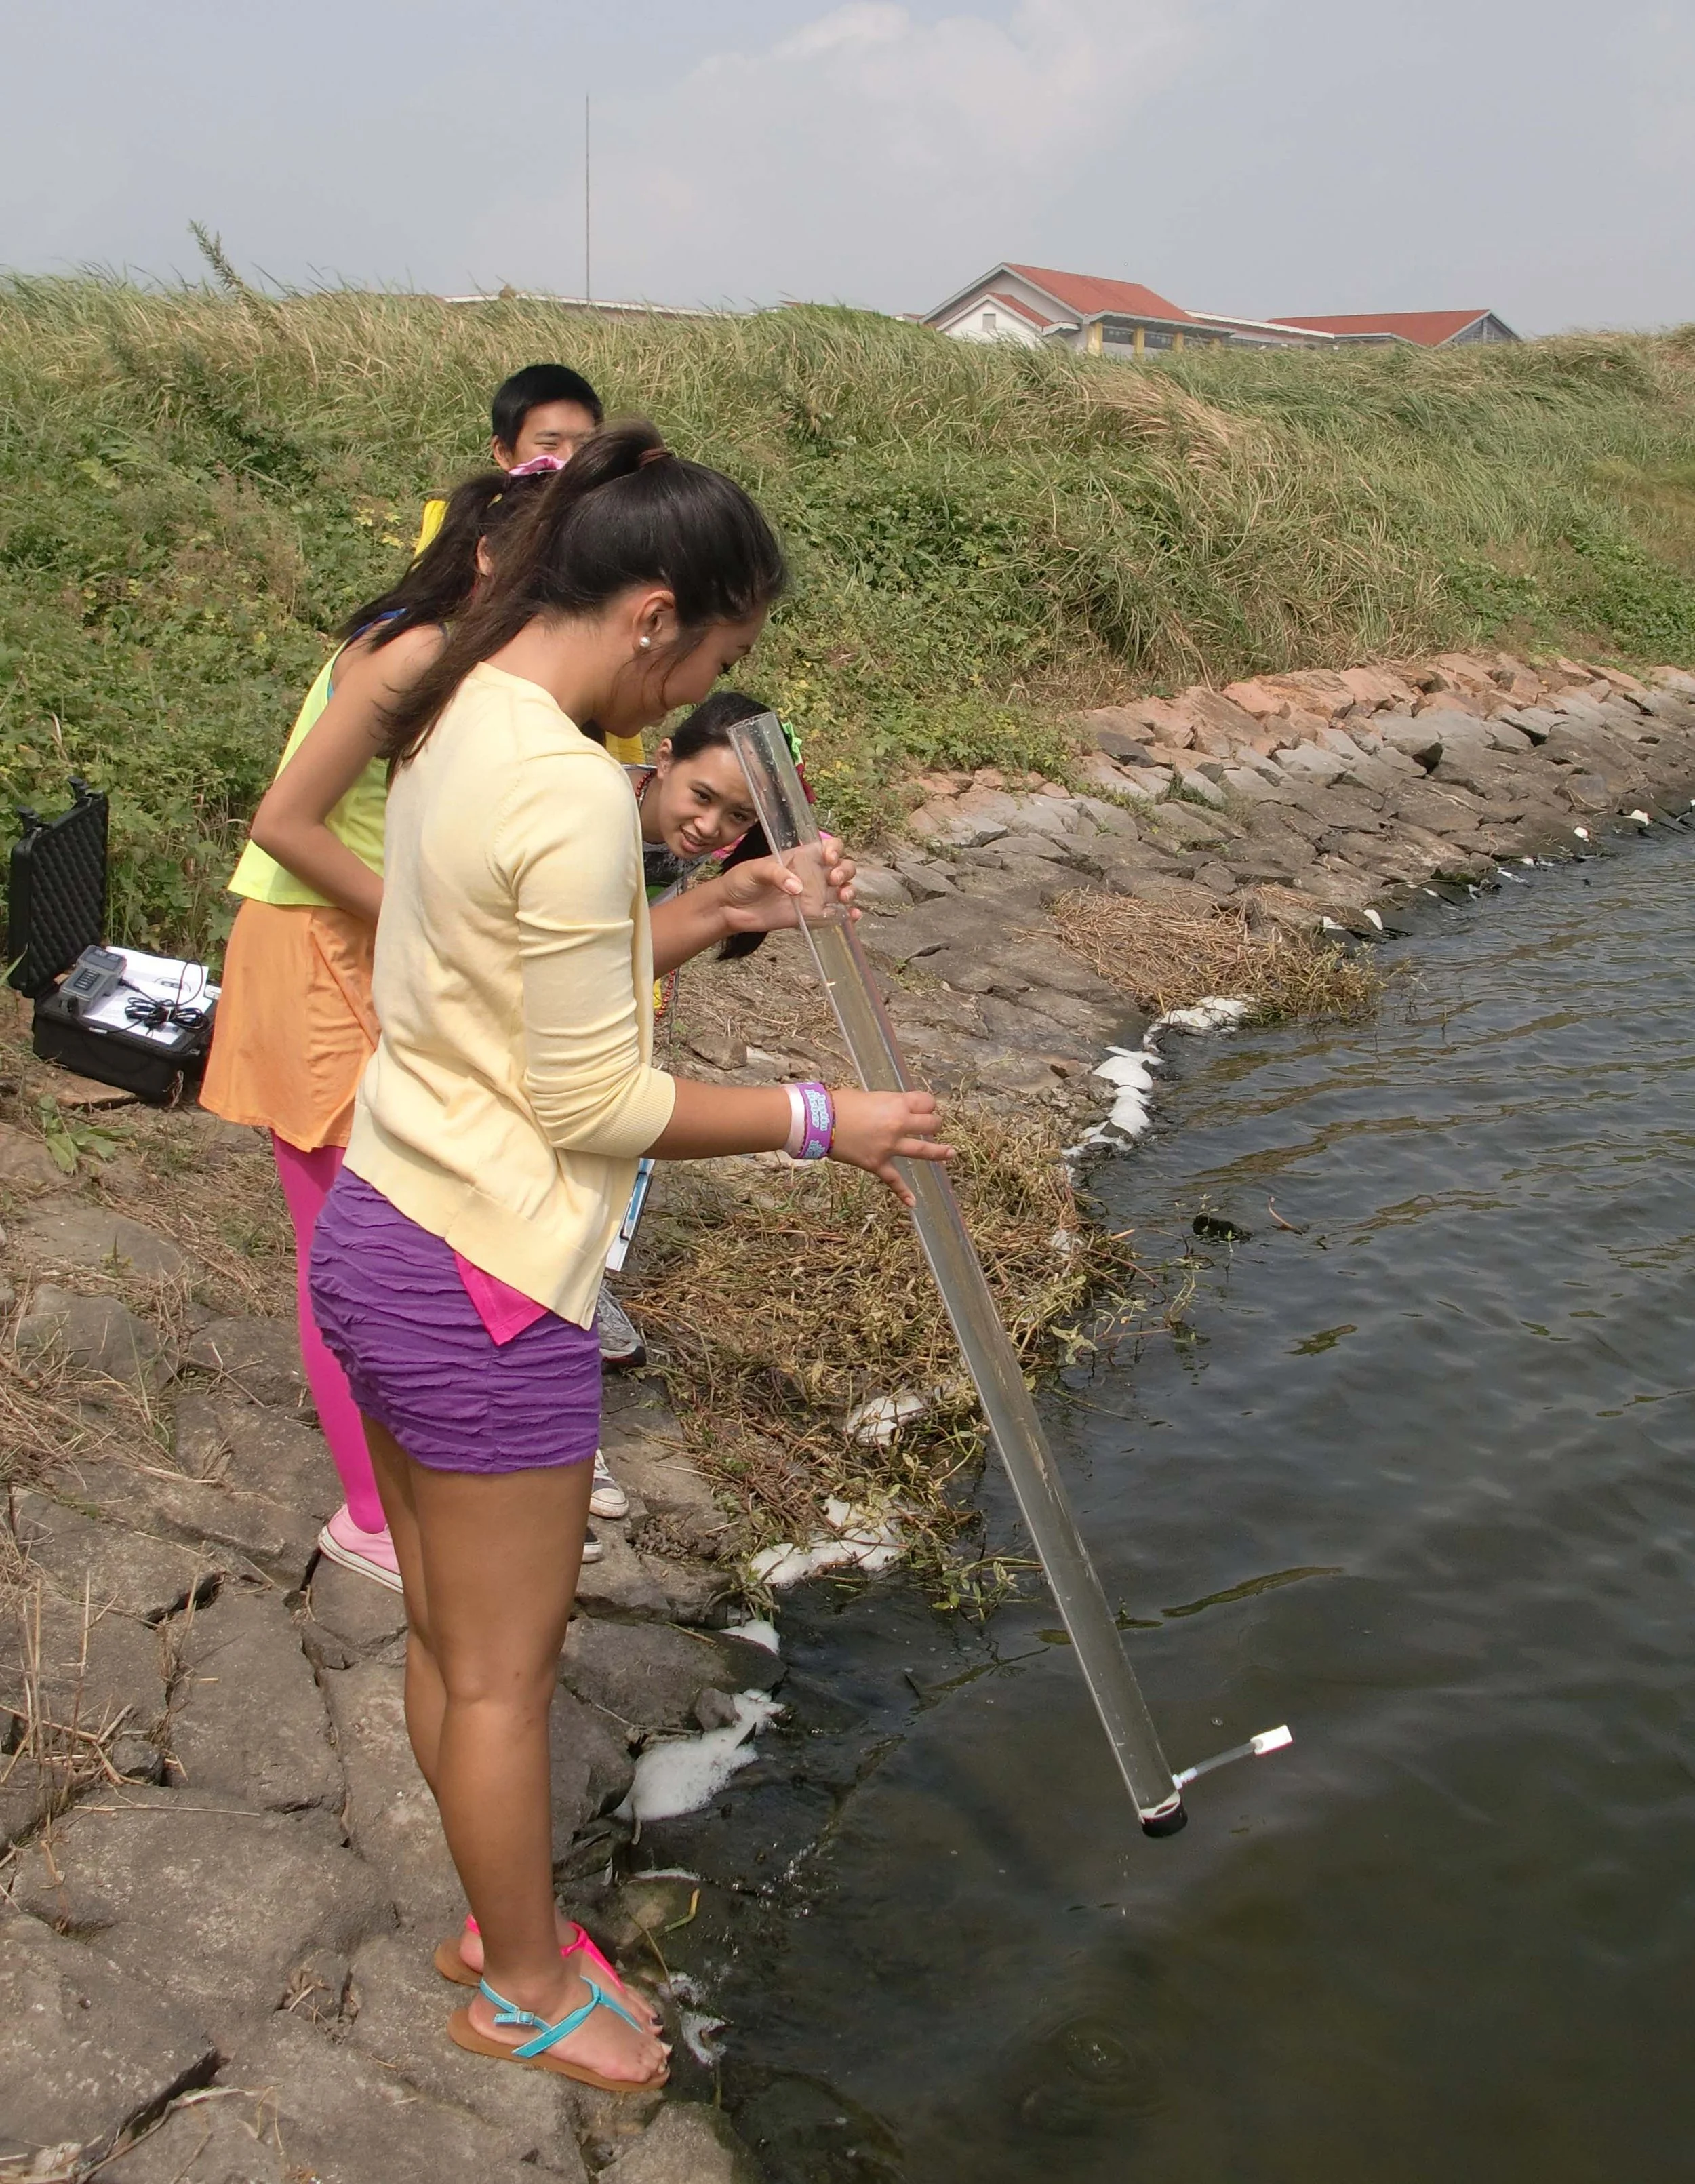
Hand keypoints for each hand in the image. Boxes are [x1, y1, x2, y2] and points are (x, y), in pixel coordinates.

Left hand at [716, 835, 858, 936]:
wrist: (729, 909)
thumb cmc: (740, 881)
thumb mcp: (755, 870)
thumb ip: (776, 875)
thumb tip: (797, 888)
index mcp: (802, 857)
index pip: (829, 847)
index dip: (836, 849)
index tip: (830, 858)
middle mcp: (812, 874)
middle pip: (842, 868)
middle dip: (845, 872)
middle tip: (834, 879)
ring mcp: (813, 896)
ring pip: (842, 890)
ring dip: (849, 892)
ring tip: (842, 897)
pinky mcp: (810, 915)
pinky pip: (834, 914)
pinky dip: (846, 914)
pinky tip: (851, 915)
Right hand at [825, 1087, 951, 1206]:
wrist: (818, 1122)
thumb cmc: (839, 1104)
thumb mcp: (869, 1097)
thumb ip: (886, 1105)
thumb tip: (891, 1111)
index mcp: (896, 1105)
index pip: (926, 1102)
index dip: (928, 1104)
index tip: (925, 1107)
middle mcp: (898, 1125)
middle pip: (930, 1124)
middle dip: (934, 1123)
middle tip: (931, 1125)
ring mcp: (889, 1147)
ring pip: (923, 1150)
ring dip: (939, 1152)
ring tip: (950, 1154)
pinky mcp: (877, 1164)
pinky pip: (894, 1180)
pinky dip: (903, 1193)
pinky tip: (912, 1202)